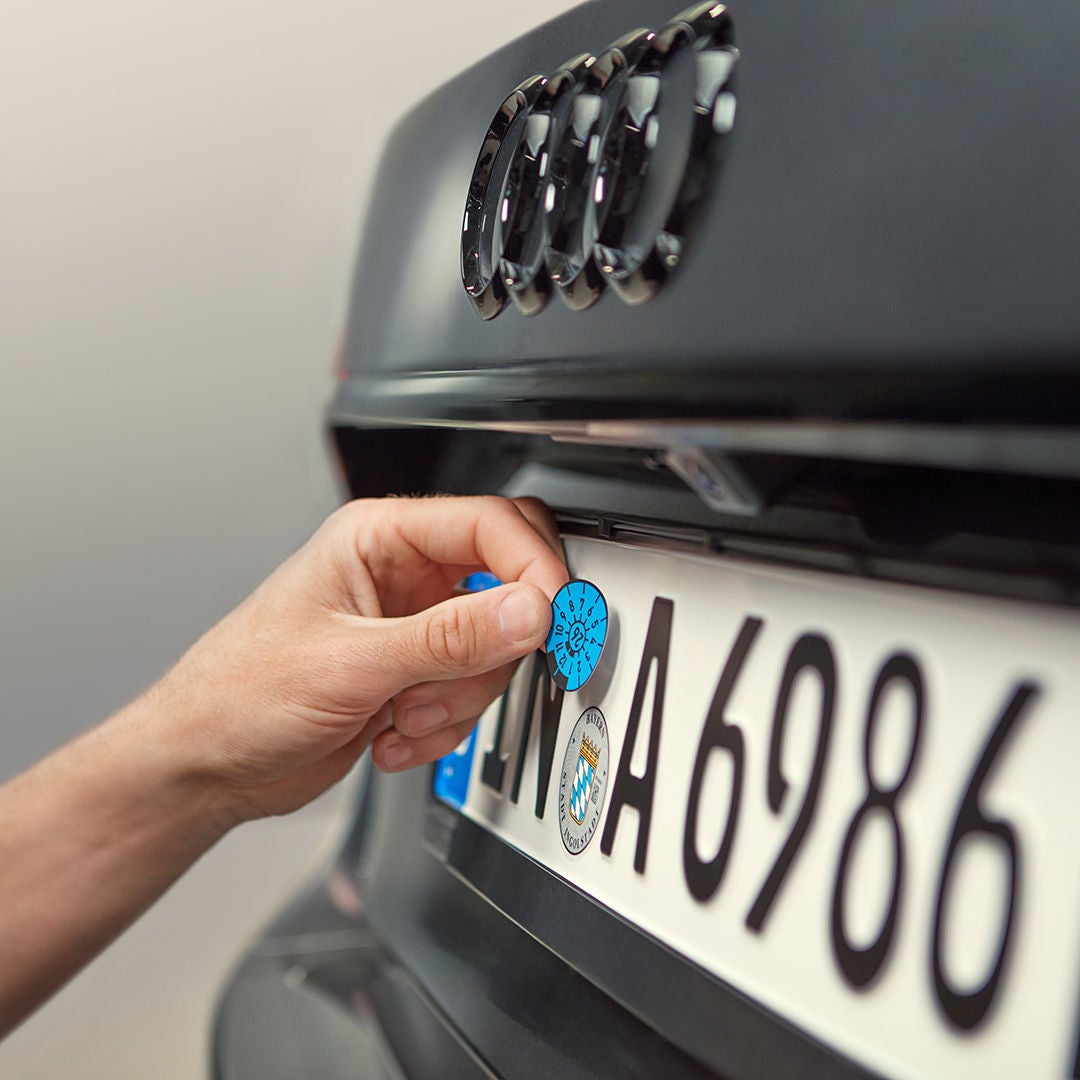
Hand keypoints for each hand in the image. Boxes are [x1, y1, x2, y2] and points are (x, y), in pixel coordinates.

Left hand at [148, 496, 567, 821]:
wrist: (205, 765)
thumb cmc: (237, 693)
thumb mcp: (349, 662)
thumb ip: (448, 638)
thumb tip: (529, 611)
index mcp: (379, 538)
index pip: (490, 526)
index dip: (533, 569)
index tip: (553, 620)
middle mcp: (401, 574)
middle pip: (506, 584)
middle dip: (496, 644)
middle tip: (478, 673)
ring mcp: (411, 627)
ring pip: (494, 649)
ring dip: (458, 697)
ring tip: (404, 714)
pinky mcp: (414, 675)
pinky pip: (470, 693)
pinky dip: (442, 726)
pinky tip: (391, 733)